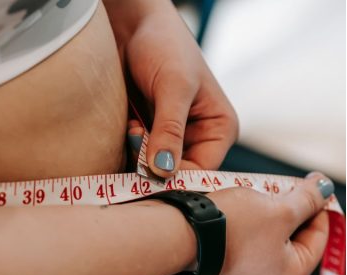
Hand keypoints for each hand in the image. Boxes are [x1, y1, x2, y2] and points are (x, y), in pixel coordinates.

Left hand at [105, 0, 238, 177]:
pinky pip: (136, 157)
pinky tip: (126, 126)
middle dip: (153, 165)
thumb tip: (163, 170)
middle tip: (136, 138)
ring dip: (138, 156)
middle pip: (176, 174)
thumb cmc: (164, 44)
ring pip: (153, 169)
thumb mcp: (173, 86)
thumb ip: (170, 129)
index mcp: (219, 129)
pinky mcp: (147, 133)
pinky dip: (128, 149)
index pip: (201, 171)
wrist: (132, 24)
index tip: (149, 173)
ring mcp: (171, 137)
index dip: (176, 178)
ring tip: (132, 126)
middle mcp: (198, 138)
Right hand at [206, 173, 332, 274]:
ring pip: (274, 237)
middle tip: (289, 185)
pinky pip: (253, 240)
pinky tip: (249, 204)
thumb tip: (325, 189)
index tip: (316, 186)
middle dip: (294, 209)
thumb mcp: (280, 209)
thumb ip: (308, 199)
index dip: (319, 208)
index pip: (319, 238)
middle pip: (296, 238)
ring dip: (274, 212)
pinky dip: (255, 221)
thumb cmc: (232, 228)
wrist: (182, 233)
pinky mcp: (231, 263)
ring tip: (266, 192)